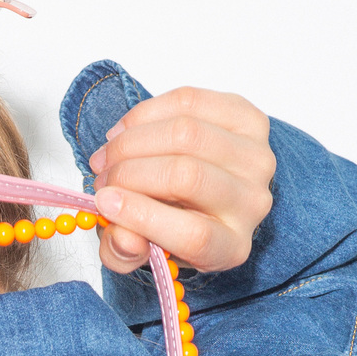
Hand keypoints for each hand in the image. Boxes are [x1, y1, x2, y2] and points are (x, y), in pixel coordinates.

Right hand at [88, 88, 275, 275]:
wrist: (201, 192)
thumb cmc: (171, 222)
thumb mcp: (144, 250)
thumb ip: (125, 254)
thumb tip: (122, 236)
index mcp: (230, 247)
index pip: (194, 235)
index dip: (142, 216)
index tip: (103, 201)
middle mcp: (252, 204)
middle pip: (187, 176)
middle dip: (129, 172)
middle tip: (100, 178)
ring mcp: (256, 158)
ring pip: (186, 134)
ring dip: (131, 141)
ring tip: (107, 154)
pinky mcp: (250, 118)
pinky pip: (191, 101)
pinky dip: (146, 113)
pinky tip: (125, 130)